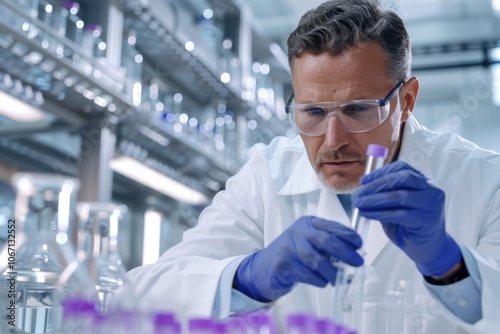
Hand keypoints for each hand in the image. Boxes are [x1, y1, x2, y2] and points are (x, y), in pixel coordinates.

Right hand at [234, 216, 362, 301]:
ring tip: (340, 279)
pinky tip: (323, 282)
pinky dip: (319, 281)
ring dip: (333, 272)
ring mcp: (289, 248)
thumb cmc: (294, 253)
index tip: (359, 244)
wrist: (266, 266)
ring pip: (316, 260)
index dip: (348, 235)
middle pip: (325, 240)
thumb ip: (328, 242)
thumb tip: (354, 252)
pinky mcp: (283, 265)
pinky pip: (308, 274)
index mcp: (308, 223)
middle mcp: (298, 232)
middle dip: (345, 252)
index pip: (331, 226)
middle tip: (358, 262)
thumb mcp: (309, 240)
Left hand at [353, 161, 461, 276]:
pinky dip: (380, 213)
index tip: (364, 180)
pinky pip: (399, 214)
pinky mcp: (426, 220)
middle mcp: (431, 189)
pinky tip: (367, 214)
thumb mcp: (397, 206)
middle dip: (377, 185)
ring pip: (400, 196)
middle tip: (359, 194)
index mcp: (423, 182)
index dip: (381, 172)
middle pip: (402, 178)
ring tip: (359, 204)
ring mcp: (431, 204)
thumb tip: (361, 191)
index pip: (402, 168)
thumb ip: (386, 195)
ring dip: (375, 199)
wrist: (429, 249)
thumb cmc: (410, 226)